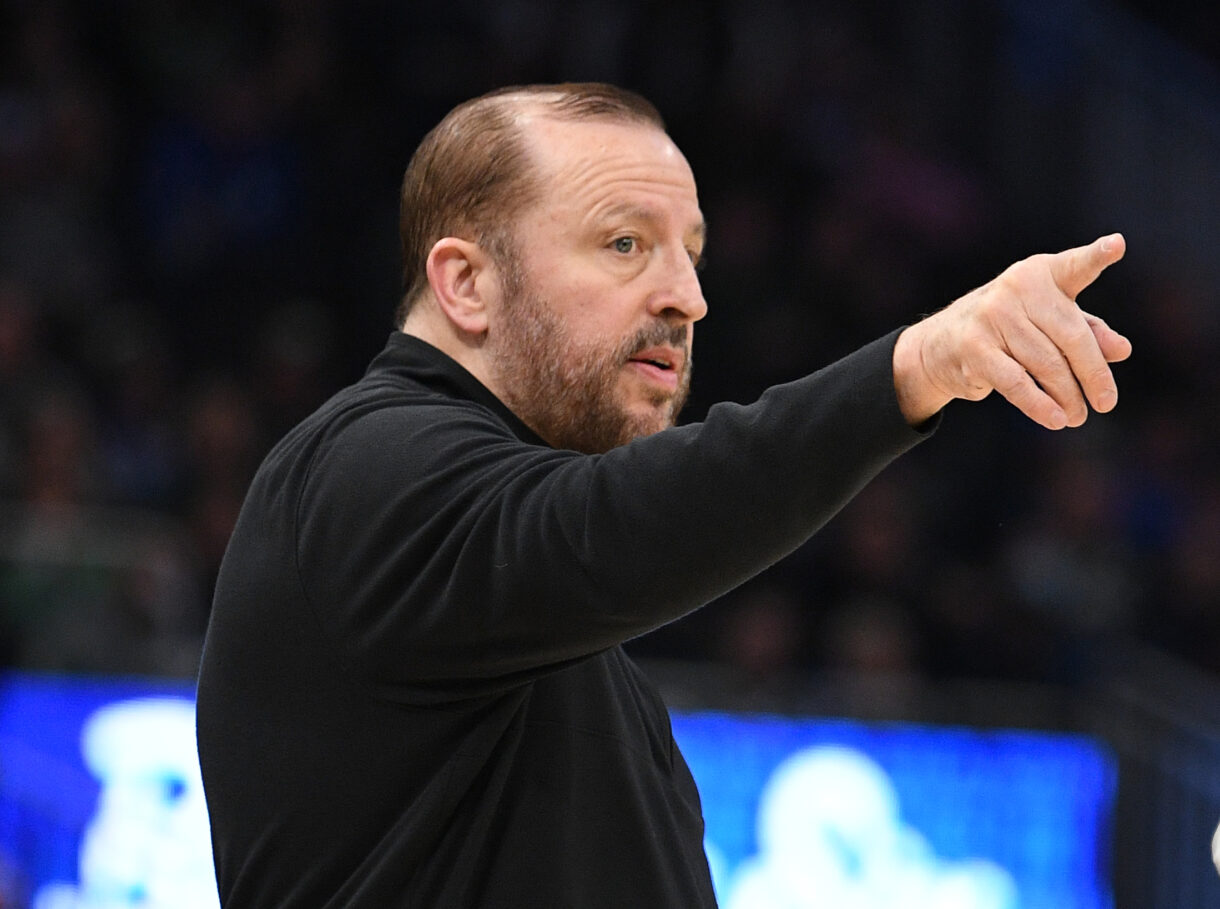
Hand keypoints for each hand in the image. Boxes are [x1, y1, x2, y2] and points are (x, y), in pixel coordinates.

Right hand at [892, 233, 1131, 428]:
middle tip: (1106, 402)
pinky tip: (1055, 420)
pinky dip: (1039, 405)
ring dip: (1067, 396)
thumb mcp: (1048, 323)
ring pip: (1045, 364)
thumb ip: (1087, 331)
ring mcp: (991, 316)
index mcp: (1040, 274)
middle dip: (1092, 374)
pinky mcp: (974, 348)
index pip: (1074, 267)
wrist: (941, 345)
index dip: (1096, 256)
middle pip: (1070, 336)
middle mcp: (1015, 288)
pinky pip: (1016, 382)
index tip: (1117, 246)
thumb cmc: (1007, 330)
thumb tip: (1120, 350)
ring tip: (1077, 416)